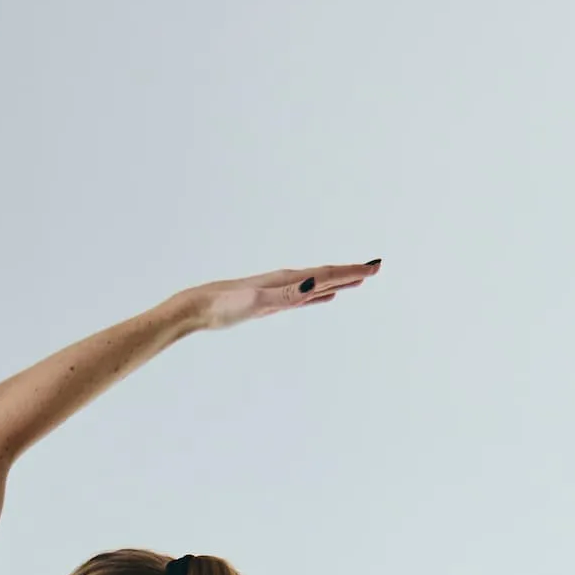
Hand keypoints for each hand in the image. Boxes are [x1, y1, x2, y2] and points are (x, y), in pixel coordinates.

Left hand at [193, 259, 380, 328]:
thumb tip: (315, 285)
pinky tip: (326, 295)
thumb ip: (286, 295)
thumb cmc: (224, 305)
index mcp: (288, 280)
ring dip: (340, 281)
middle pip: (327, 275)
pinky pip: (304, 296)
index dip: (352, 271)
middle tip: (377, 268)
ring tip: (358, 279)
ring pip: (318, 284)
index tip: (375, 267)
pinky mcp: (272, 302)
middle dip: (352, 272)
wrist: (198, 307)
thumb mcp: (257, 302)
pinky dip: (319, 294)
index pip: (327, 274)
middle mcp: (287, 282)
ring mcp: (280, 292)